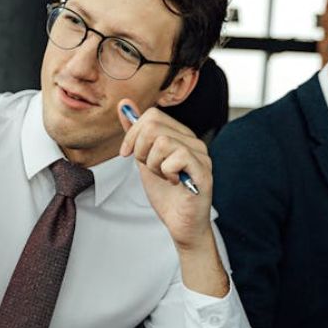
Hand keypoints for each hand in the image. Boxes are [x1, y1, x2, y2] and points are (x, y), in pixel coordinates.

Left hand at [117, 99, 213, 250]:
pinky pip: (176, 157)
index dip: (132, 134)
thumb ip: (136, 133)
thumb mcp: (143, 159)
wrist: (180, 223)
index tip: (127, 154)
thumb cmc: (166, 194)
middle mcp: (192, 140)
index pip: (151, 115)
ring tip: (164, 176)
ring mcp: (200, 154)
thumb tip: (124, 105)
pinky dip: (166, 172)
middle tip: (149, 168)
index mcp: (179, 135)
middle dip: (140, 150)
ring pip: (162, 141)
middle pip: (153, 125)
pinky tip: (174, 182)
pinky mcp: (203, 169)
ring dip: (153, 164)